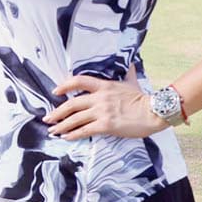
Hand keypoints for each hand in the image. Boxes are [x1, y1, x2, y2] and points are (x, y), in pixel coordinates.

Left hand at [42, 69, 167, 140]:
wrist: (154, 112)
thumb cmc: (144, 99)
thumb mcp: (132, 82)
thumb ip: (128, 74)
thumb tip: (131, 64)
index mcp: (104, 86)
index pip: (79, 81)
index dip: (64, 85)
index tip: (55, 91)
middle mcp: (99, 98)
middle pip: (72, 104)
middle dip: (57, 112)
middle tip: (47, 118)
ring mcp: (102, 112)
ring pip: (75, 119)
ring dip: (61, 126)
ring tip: (52, 131)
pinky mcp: (106, 125)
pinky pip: (85, 130)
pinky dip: (73, 134)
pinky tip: (66, 137)